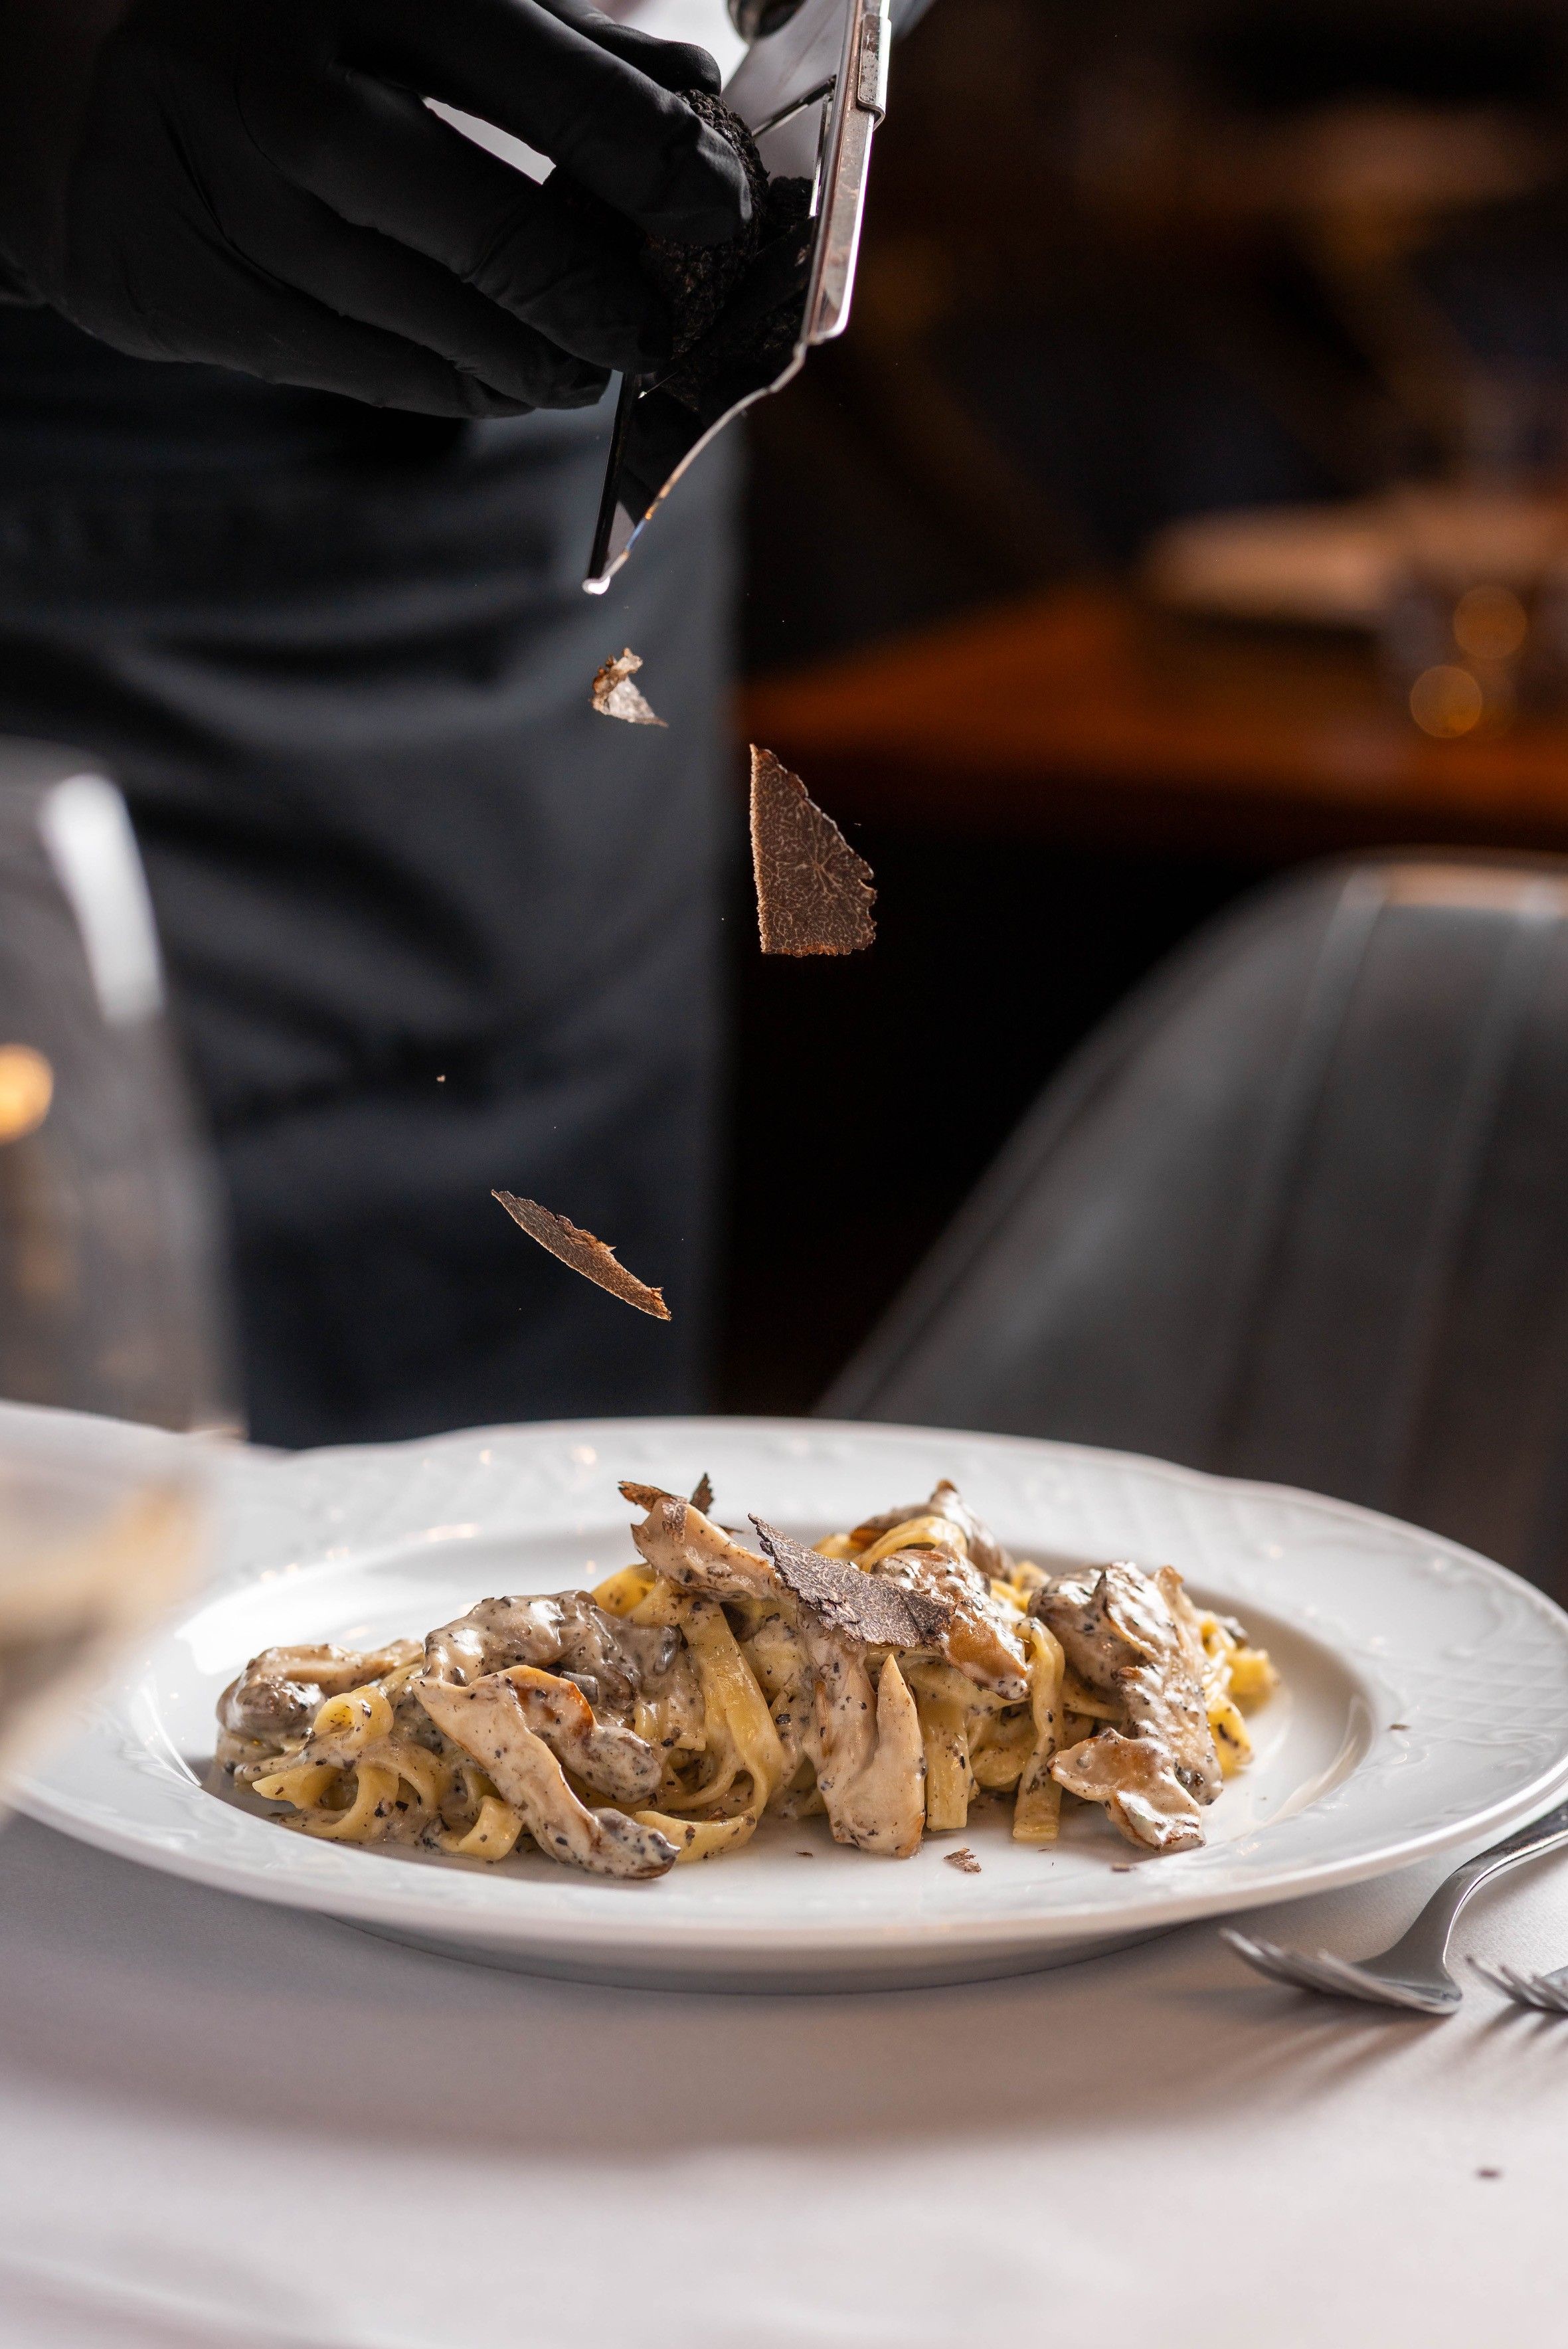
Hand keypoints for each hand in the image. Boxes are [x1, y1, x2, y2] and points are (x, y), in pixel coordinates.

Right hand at [0, 0, 751, 415]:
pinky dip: (451, 383)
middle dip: (597, 295)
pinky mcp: (199, 296)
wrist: (58, 80)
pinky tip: (501, 384)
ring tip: (584, 368)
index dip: (660, 168)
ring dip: (534, 360)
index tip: (723, 215)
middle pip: (492, 224)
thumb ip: (553, 38)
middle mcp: (290, 90)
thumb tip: (692, 100)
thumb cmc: (272, 26)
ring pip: (431, 318)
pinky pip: (362, 366)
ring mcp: (235, 201)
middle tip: (652, 330)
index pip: (554, 89)